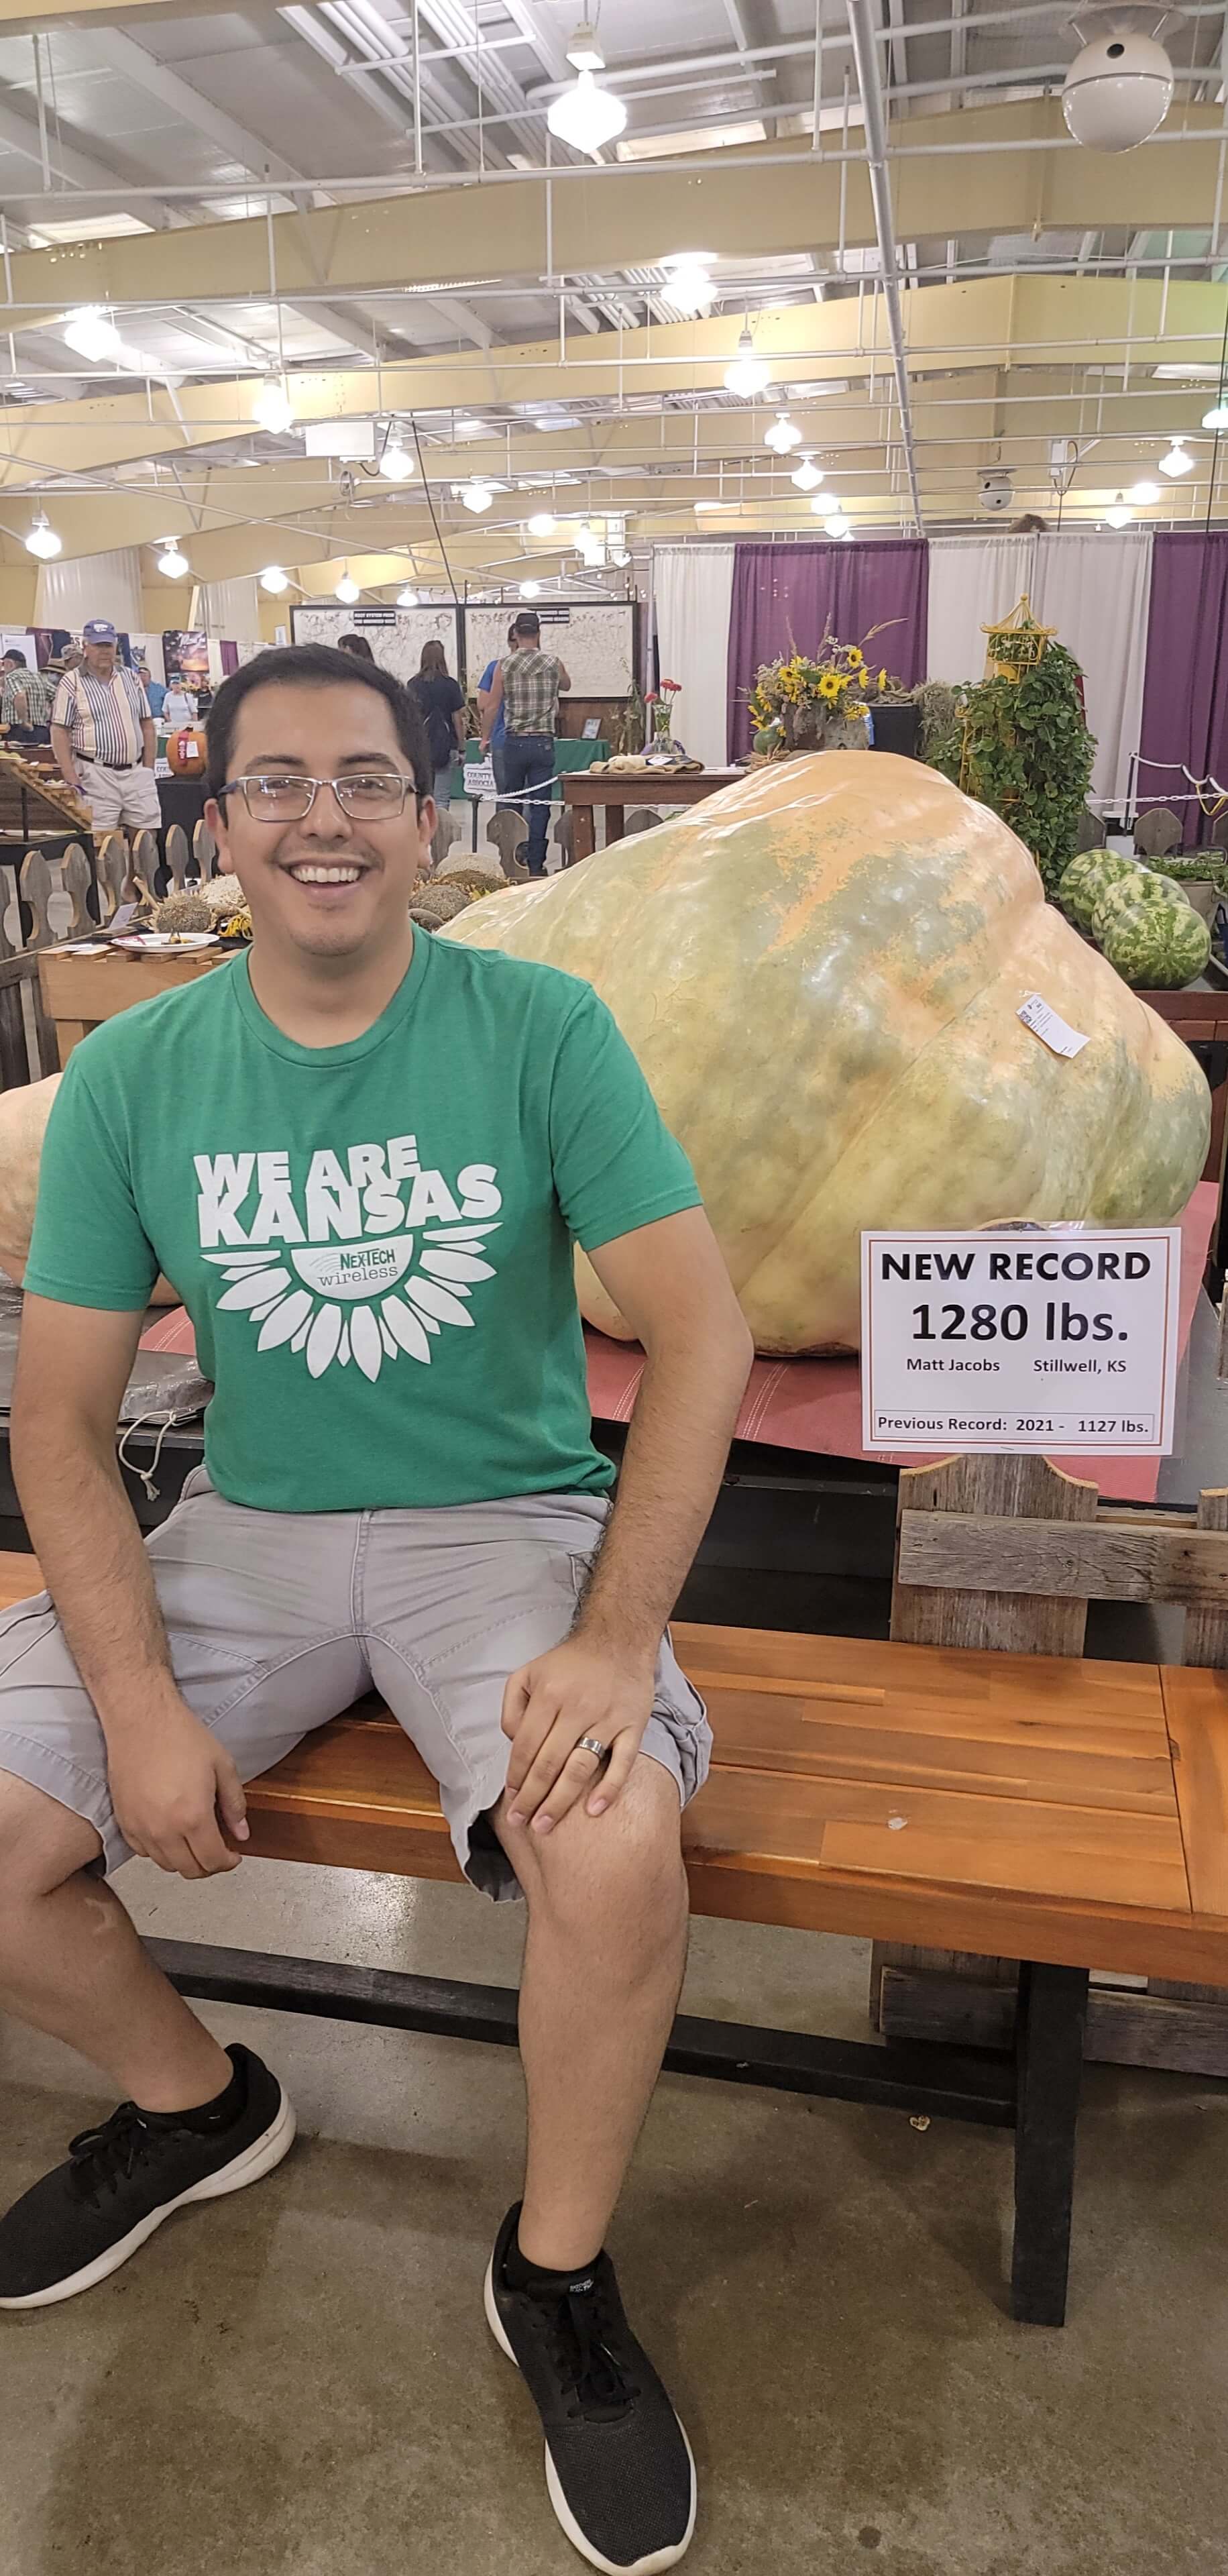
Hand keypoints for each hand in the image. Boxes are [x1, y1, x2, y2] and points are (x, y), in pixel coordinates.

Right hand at [106, 1688, 248, 1878]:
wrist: (141, 1719)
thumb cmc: (180, 1736)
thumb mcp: (222, 1766)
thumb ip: (235, 1804)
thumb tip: (242, 1832)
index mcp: (193, 1817)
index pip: (212, 1861)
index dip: (227, 1863)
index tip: (233, 1855)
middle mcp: (164, 1830)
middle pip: (190, 1870)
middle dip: (209, 1865)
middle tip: (217, 1851)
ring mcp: (140, 1828)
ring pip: (166, 1865)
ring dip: (184, 1860)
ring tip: (195, 1842)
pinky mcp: (123, 1821)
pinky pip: (143, 1852)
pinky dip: (159, 1851)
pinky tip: (170, 1834)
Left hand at [501, 1634, 654, 1835]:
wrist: (619, 1640)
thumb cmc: (570, 1662)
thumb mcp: (528, 1672)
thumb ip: (513, 1707)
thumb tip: (513, 1744)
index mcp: (548, 1695)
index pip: (526, 1746)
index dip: (516, 1776)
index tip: (510, 1799)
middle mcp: (577, 1708)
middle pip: (548, 1763)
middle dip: (531, 1798)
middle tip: (520, 1822)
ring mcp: (608, 1718)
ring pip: (580, 1768)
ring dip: (560, 1801)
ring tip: (545, 1824)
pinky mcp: (633, 1725)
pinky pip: (622, 1763)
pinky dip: (608, 1788)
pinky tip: (593, 1811)